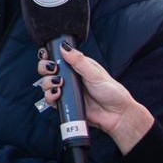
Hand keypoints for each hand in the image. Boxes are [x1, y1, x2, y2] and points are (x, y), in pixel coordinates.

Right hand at [35, 46, 153, 153]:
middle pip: (47, 70)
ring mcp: (66, 91)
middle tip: (53, 70)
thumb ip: (79, 61)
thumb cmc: (112, 92)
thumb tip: (64, 47)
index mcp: (77, 66)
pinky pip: (50, 100)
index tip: (46, 55)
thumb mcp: (96, 74)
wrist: (117, 115)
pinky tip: (58, 95)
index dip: (48, 55)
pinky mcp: (65, 104)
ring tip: (59, 85)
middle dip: (45, 68)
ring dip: (47, 83)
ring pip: (46, 84)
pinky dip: (50, 97)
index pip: (58, 57)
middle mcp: (69, 78)